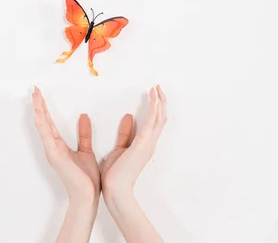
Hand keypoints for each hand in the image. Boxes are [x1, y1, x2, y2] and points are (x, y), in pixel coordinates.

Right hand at [32, 87, 99, 204]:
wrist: (87, 197)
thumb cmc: (86, 178)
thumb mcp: (86, 151)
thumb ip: (84, 134)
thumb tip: (83, 116)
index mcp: (58, 145)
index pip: (50, 122)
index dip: (45, 108)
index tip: (41, 95)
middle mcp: (52, 147)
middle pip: (43, 121)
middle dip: (39, 105)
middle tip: (35, 89)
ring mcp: (52, 151)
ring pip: (42, 125)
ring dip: (38, 110)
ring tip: (36, 95)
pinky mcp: (55, 155)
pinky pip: (46, 135)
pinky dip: (42, 123)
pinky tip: (39, 113)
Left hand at [102, 85, 166, 199]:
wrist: (115, 190)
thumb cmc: (116, 173)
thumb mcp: (120, 148)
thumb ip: (125, 134)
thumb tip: (128, 117)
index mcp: (145, 144)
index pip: (155, 122)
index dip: (157, 107)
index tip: (154, 94)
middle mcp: (150, 143)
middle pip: (161, 118)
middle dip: (160, 101)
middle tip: (158, 87)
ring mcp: (148, 144)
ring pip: (159, 119)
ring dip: (159, 102)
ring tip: (156, 89)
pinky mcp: (142, 145)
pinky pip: (151, 124)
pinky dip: (154, 110)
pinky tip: (154, 100)